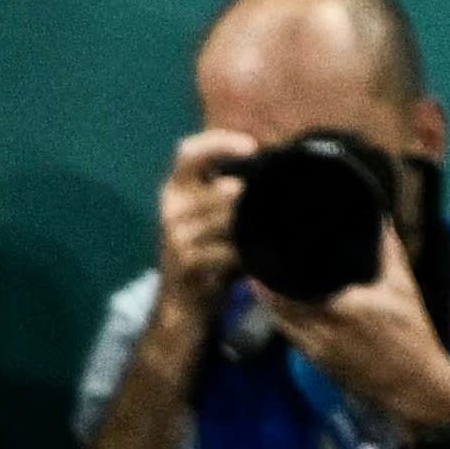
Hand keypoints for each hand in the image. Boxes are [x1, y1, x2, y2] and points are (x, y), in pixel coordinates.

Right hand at [154, 129, 255, 325]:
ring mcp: (175, 237)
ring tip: (264, 232)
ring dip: (251, 226)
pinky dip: (245, 254)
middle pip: (220, 187)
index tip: (252, 146)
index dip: (218, 143)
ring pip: (227, 219)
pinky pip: (227, 250)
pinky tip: (252, 258)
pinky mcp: (186, 264)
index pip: (188, 152)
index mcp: (176, 190)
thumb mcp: (213, 215)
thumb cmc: (206, 253)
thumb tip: (278, 162)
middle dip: (250, 196)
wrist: (182, 305)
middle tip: (273, 202)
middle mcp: (171, 208)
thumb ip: (232, 189)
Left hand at [261, 225, 449, 430]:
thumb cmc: (412, 333)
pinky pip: (288, 333)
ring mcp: (315, 349)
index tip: (268, 248)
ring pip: (279, 319)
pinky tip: (274, 301)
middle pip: (278, 304)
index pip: (293, 289)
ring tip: (261, 273)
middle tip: (259, 256)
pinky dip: (280, 316)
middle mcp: (323, 331)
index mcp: (344, 310)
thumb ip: (387, 250)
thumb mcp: (403, 287)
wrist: (413, 385)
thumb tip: (377, 216)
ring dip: (268, 299)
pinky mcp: (314, 360)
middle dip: (266, 281)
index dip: (274, 272)